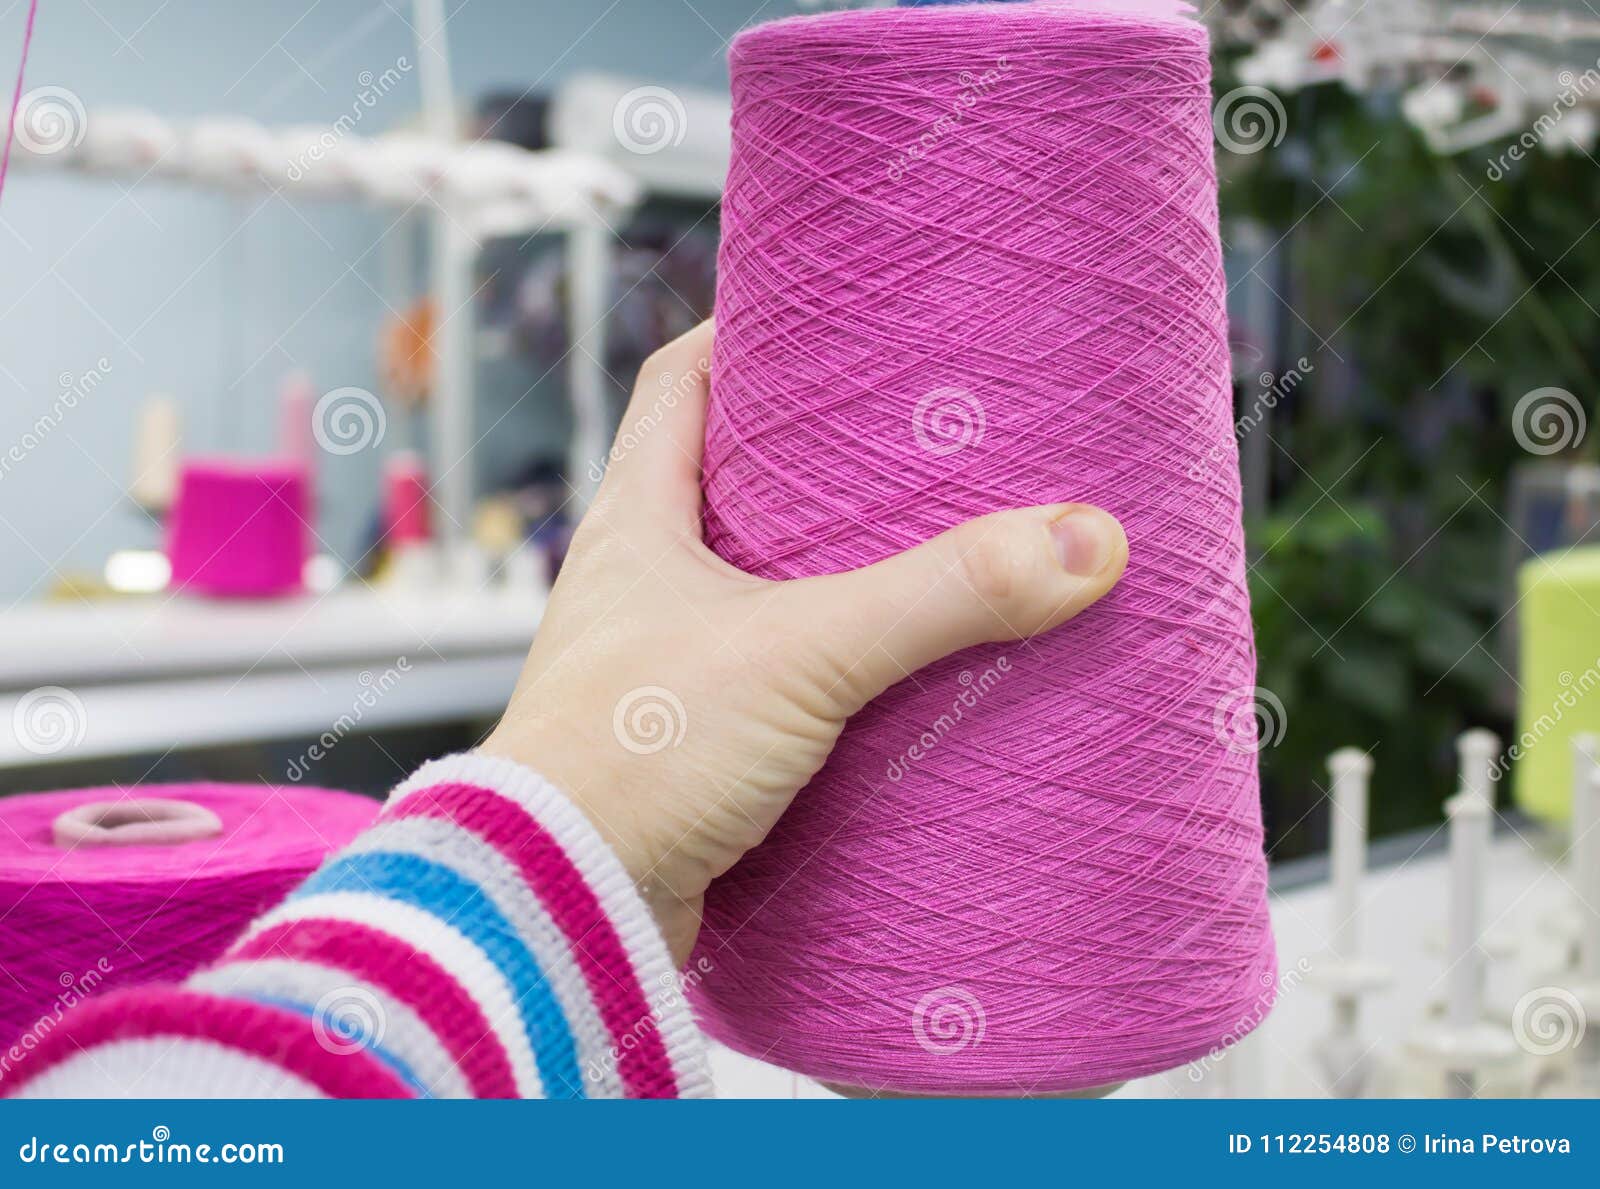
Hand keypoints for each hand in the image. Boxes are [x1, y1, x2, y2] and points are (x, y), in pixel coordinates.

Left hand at [480, 321, 1128, 963]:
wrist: (561, 910)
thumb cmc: (630, 760)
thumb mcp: (801, 653)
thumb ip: (940, 596)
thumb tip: (1079, 541)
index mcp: (635, 523)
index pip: (681, 383)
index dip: (748, 335)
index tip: (832, 318)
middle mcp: (638, 584)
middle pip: (726, 483)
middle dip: (814, 460)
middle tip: (910, 444)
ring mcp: (659, 667)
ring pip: (753, 589)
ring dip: (827, 575)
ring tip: (923, 557)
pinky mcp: (688, 745)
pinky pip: (768, 681)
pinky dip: (826, 671)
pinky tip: (892, 683)